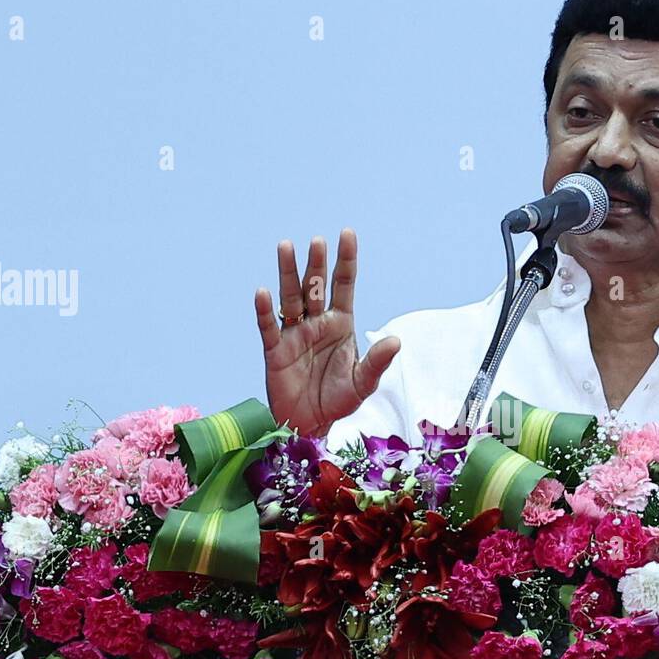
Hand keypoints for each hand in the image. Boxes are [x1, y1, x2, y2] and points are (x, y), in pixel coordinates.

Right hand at [254, 228, 400, 438]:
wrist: (311, 424)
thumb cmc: (338, 401)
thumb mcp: (363, 383)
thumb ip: (377, 362)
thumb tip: (395, 341)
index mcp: (340, 324)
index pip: (344, 285)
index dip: (346, 260)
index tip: (347, 234)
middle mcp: (317, 323)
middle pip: (315, 286)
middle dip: (316, 263)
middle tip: (317, 241)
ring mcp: (294, 334)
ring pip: (290, 298)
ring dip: (288, 273)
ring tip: (286, 246)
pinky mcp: (275, 350)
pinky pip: (269, 326)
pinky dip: (265, 310)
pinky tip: (263, 292)